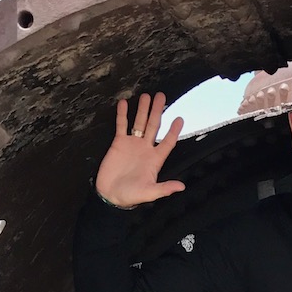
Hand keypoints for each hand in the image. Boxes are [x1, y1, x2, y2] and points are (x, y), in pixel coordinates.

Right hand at [95, 92, 185, 207]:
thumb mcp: (150, 192)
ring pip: (139, 122)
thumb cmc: (130, 195)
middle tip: (161, 97)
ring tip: (146, 96)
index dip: (173, 131)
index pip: (167, 142)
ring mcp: (132, 144)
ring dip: (143, 109)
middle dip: (157, 111)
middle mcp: (145, 149)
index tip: (180, 118)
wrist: (110, 194)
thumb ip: (164, 188)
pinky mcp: (118, 143)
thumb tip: (181, 187)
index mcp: (155, 159)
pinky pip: (121, 125)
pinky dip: (123, 115)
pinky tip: (125, 103)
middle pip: (154, 126)